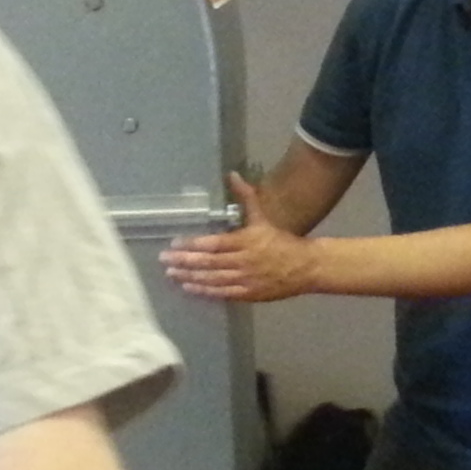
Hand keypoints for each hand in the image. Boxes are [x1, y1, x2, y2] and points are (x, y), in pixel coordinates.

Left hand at [161, 174, 319, 304]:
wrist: (306, 267)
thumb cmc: (281, 241)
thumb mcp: (263, 217)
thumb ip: (246, 197)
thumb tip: (232, 175)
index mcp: (246, 241)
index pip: (215, 243)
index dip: (193, 244)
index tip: (175, 243)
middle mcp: (243, 261)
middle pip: (209, 262)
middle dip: (185, 261)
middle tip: (164, 259)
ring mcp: (245, 280)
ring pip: (213, 279)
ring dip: (190, 277)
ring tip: (172, 273)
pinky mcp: (248, 294)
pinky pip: (222, 293)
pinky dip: (205, 291)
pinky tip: (189, 288)